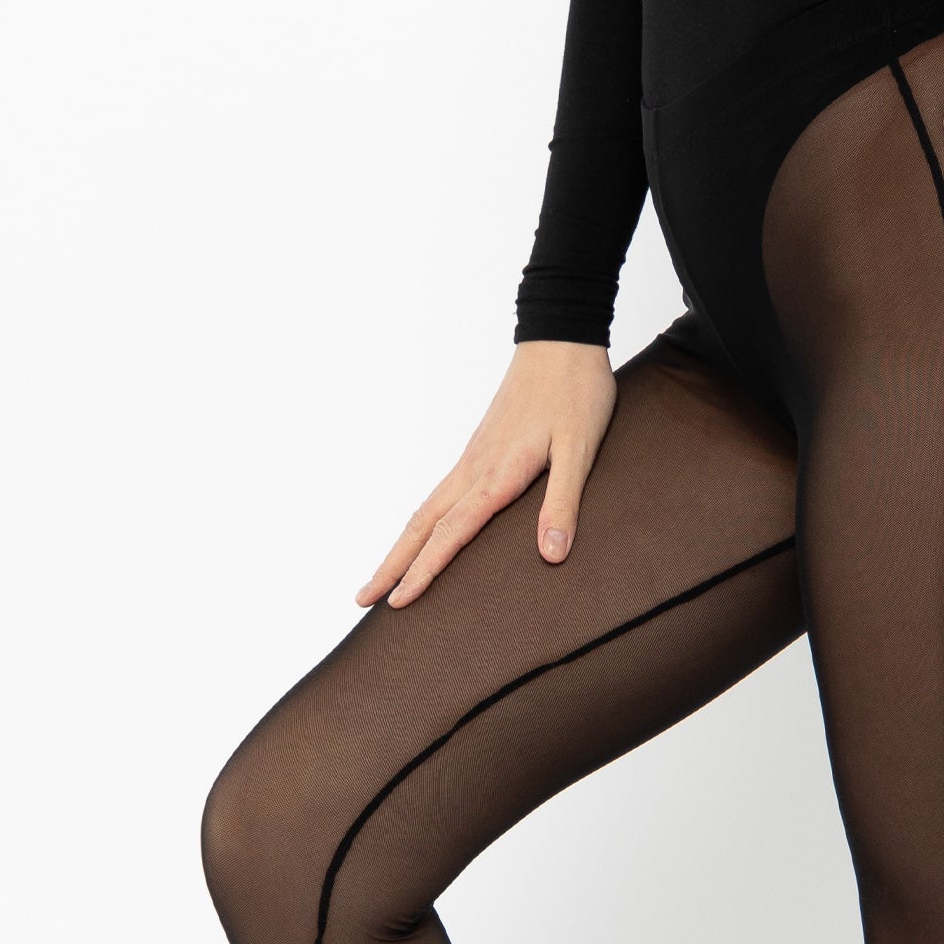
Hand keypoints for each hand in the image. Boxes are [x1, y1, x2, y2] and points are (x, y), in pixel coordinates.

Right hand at [358, 340, 618, 608]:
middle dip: (392, 565)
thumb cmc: (576, 392)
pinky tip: (424, 531)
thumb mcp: (580, 449)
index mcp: (497, 474)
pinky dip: (422, 522)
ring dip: (402, 545)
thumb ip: (563, 502)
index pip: (451, 534)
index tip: (398, 603)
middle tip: (363, 599)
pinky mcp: (480, 448)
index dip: (424, 571)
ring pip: (426, 509)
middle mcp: (475, 468)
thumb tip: (550, 555)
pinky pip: (441, 493)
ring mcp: (473, 457)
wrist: (560, 340)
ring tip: (382, 575)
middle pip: (422, 525)